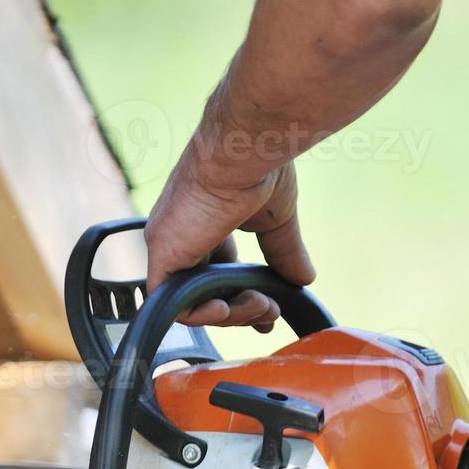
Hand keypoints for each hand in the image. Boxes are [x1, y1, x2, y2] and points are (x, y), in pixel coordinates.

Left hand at [145, 151, 314, 329]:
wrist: (245, 152)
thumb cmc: (258, 169)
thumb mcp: (277, 220)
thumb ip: (285, 250)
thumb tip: (305, 278)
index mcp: (206, 223)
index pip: (218, 273)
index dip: (242, 297)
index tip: (271, 311)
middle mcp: (184, 234)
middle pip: (207, 292)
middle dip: (241, 312)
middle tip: (270, 312)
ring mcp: (171, 244)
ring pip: (191, 302)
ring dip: (229, 316)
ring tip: (260, 306)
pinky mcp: (162, 253)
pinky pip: (169, 302)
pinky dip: (200, 316)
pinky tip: (226, 309)